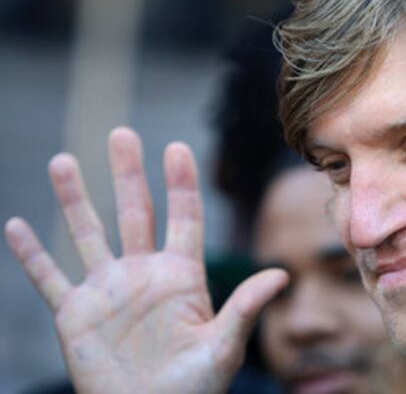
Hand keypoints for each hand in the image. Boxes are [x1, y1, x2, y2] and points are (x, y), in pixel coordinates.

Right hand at [4, 127, 287, 393]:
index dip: (181, 183)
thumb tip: (282, 274)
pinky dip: (31, 255)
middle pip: (134, 213)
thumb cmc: (194, 388)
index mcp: (182, 276)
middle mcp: (143, 275)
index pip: (184, 218)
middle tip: (122, 134)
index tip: (178, 147)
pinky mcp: (76, 315)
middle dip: (128, 173)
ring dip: (74, 200)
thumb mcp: (222, 346)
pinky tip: (15, 225)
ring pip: (88, 234)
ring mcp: (108, 292)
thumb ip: (244, 307)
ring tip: (62, 160)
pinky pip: (49, 279)